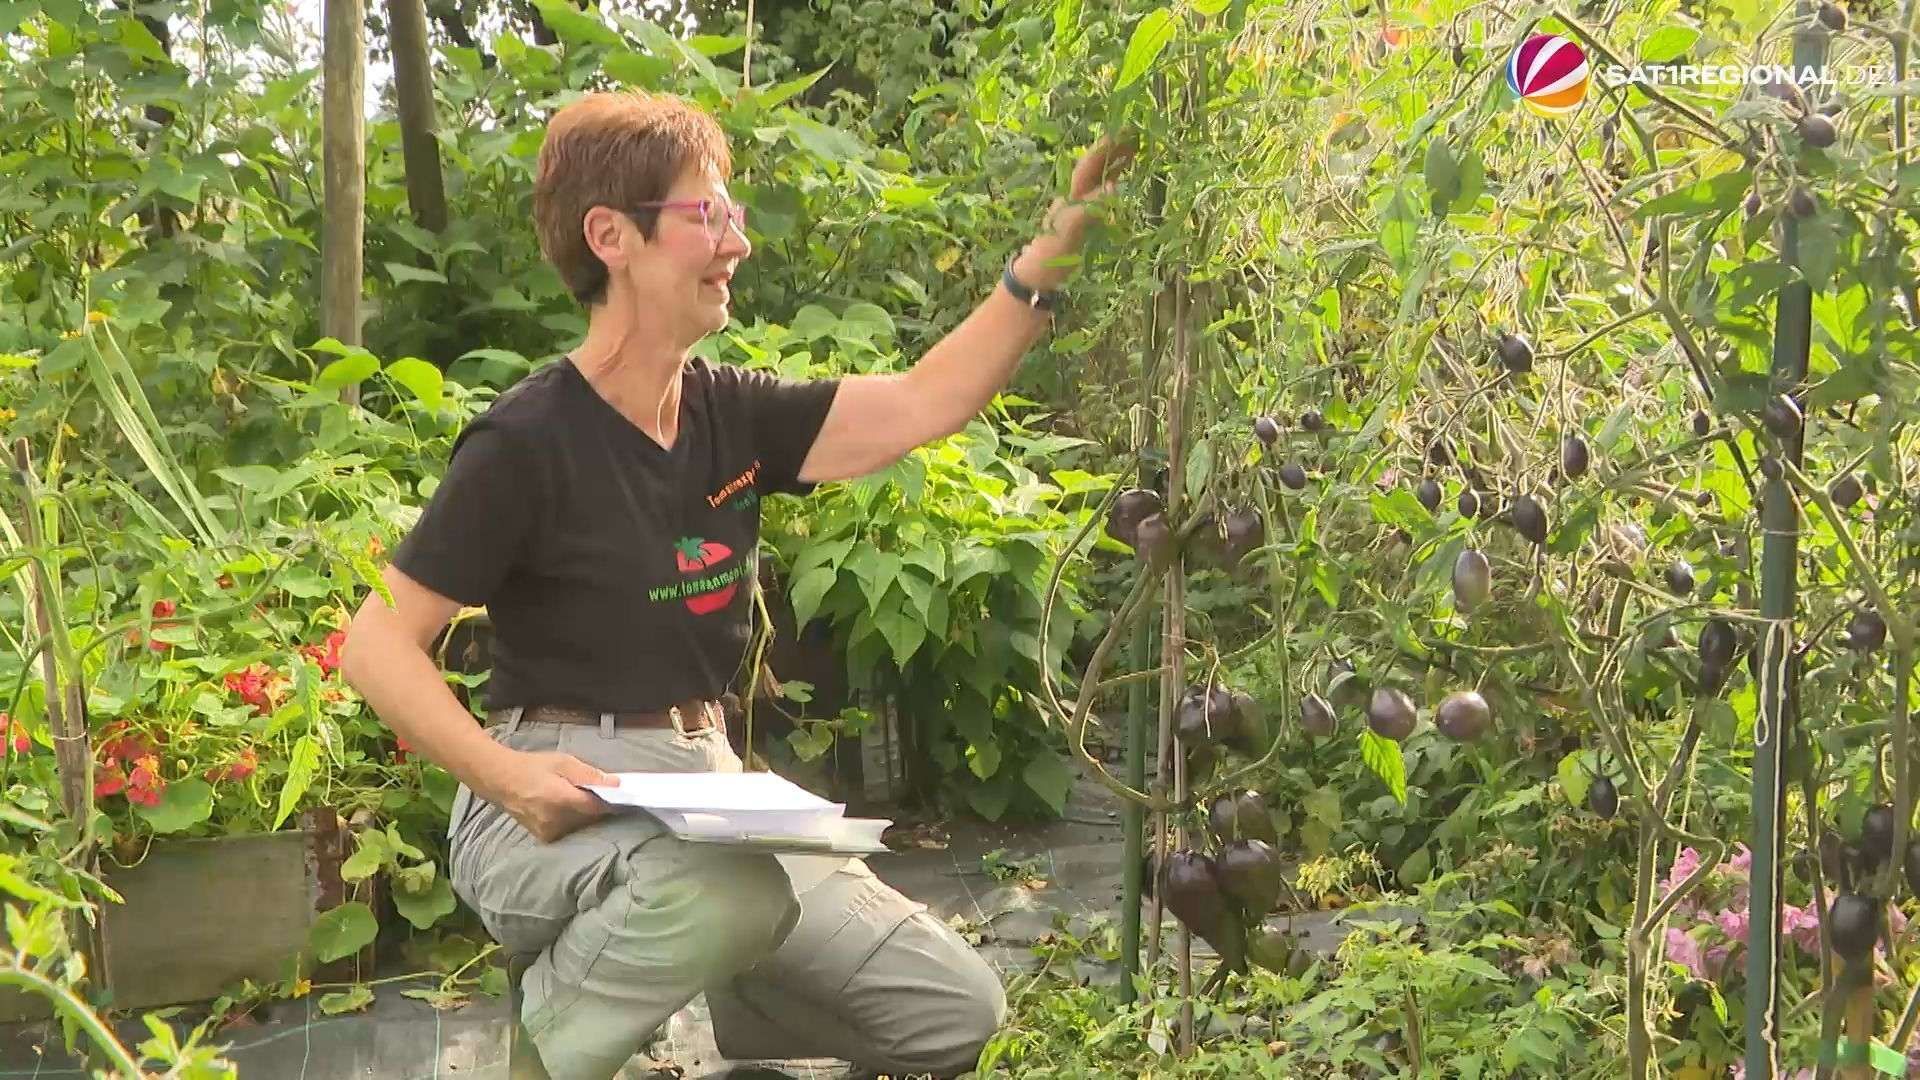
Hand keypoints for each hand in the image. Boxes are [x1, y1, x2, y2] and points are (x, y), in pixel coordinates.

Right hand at [498, 749, 614, 842]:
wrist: (500, 780)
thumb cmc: (532, 766)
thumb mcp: (563, 762)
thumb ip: (589, 775)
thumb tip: (615, 784)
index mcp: (561, 799)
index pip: (596, 808)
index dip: (611, 802)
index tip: (622, 796)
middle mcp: (555, 820)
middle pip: (590, 818)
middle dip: (596, 806)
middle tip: (596, 792)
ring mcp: (548, 831)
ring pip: (580, 825)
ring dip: (584, 814)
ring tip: (574, 798)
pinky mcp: (544, 837)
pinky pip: (568, 830)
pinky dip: (572, 820)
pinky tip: (564, 808)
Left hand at [1019, 133, 1137, 287]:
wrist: (1039, 276)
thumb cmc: (1051, 255)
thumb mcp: (1069, 232)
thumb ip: (1089, 209)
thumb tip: (1114, 186)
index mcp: (1070, 196)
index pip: (1088, 166)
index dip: (1104, 150)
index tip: (1121, 134)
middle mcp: (1075, 197)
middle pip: (1095, 168)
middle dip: (1113, 151)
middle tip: (1134, 134)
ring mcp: (1080, 208)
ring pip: (1099, 179)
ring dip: (1115, 164)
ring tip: (1134, 150)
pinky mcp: (1085, 221)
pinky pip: (1103, 196)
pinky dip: (1114, 185)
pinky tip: (1123, 183)